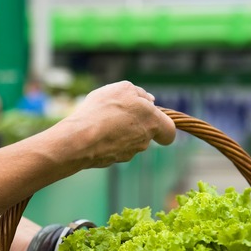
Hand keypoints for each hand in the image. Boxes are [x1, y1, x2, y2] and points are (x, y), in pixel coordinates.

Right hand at [61, 81, 176, 167]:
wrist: (80, 139)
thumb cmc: (103, 111)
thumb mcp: (122, 89)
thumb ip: (139, 93)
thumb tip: (149, 100)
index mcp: (152, 122)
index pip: (169, 132)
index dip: (164, 127)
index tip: (154, 121)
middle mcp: (144, 141)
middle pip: (146, 134)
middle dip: (135, 124)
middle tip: (117, 112)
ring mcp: (128, 154)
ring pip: (129, 142)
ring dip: (119, 132)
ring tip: (101, 120)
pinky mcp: (113, 161)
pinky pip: (114, 149)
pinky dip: (107, 141)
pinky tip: (94, 132)